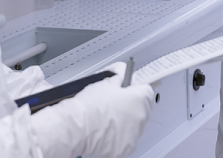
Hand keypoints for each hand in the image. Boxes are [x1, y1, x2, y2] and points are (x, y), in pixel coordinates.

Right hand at [31, 62, 155, 157]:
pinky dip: (118, 138)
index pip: (147, 90)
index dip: (135, 90)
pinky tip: (106, 132)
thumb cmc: (89, 106)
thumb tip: (123, 73)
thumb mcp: (106, 82)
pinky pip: (125, 140)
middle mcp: (141, 117)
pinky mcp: (125, 149)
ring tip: (107, 120)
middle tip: (115, 105)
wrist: (75, 128)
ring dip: (126, 123)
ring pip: (134, 126)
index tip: (129, 91)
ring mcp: (134, 135)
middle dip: (131, 106)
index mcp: (140, 98)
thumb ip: (120, 76)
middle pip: (142, 109)